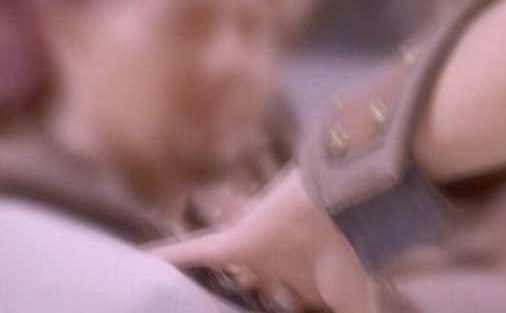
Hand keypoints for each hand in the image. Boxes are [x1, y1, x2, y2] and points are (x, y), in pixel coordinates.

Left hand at [151, 168, 376, 312]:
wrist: (343, 215)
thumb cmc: (350, 262)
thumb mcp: (352, 308)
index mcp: (308, 290)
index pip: (281, 308)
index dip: (271, 309)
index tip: (265, 309)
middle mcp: (277, 274)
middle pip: (247, 297)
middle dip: (233, 306)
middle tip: (212, 311)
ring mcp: (254, 257)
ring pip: (217, 277)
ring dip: (197, 286)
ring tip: (168, 303)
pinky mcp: (234, 242)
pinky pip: (191, 252)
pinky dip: (166, 257)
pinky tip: (139, 263)